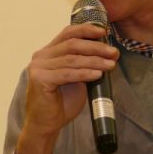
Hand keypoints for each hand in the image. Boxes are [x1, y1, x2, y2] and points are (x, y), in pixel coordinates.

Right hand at [16, 23, 117, 153]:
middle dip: (96, 47)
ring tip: (111, 64)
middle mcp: (40, 56)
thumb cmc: (61, 102)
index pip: (67, 33)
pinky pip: (67, 73)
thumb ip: (83, 63)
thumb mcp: (75, 77)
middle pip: (72, 44)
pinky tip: (98, 74)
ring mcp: (38, 67)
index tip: (104, 32)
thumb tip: (107, 52)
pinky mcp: (40, 79)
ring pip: (72, 59)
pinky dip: (85, 73)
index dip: (86, 30)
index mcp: (48, 52)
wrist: (46, 124)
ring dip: (95, 61)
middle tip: (113, 52)